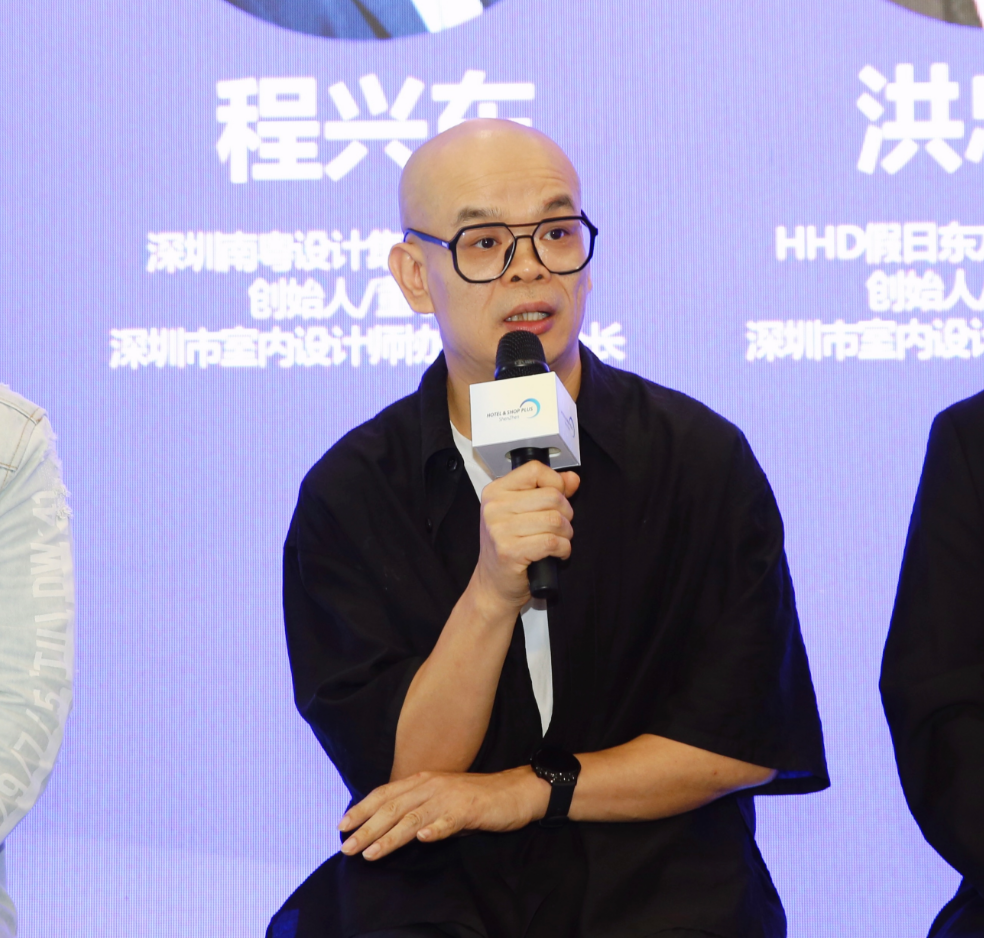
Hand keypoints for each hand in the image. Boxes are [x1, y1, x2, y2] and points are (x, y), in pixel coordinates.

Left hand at [338, 767, 549, 860]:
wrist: (513, 792)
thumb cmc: (473, 798)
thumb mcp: (439, 798)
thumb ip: (417, 807)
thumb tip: (387, 824)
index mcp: (423, 781)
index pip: (385, 794)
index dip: (362, 808)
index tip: (342, 825)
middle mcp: (432, 786)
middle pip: (393, 808)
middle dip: (366, 828)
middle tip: (347, 847)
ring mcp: (449, 798)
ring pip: (413, 818)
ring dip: (390, 836)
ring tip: (370, 853)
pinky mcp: (469, 810)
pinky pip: (449, 822)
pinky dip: (435, 830)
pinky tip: (423, 840)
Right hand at [473, 461, 579, 609]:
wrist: (493, 585)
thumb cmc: (509, 548)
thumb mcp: (524, 513)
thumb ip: (548, 491)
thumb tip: (572, 479)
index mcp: (495, 492)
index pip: (535, 470)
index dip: (555, 482)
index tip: (557, 498)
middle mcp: (494, 508)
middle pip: (551, 496)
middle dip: (566, 514)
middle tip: (560, 527)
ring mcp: (500, 530)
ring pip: (555, 520)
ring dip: (566, 534)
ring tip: (558, 541)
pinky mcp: (510, 551)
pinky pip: (552, 542)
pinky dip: (563, 549)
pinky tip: (557, 553)